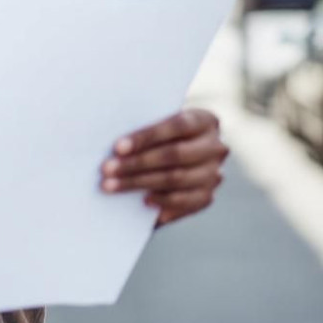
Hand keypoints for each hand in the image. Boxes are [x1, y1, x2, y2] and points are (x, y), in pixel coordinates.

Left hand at [100, 108, 227, 227]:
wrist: (176, 154)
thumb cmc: (158, 134)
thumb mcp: (154, 123)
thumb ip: (143, 126)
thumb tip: (115, 143)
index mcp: (204, 120)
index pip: (177, 125)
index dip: (147, 136)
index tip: (118, 147)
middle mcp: (215, 147)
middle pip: (175, 155)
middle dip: (138, 163)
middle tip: (107, 169)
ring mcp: (214, 173)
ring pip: (177, 179)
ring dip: (140, 183)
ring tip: (111, 186)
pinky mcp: (207, 196)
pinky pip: (186, 202)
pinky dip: (163, 202)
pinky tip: (142, 201)